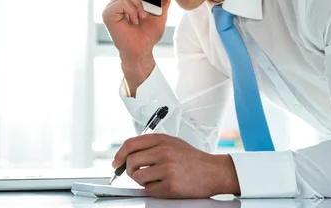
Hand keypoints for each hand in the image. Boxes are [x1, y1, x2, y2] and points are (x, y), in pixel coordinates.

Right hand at [102, 0, 171, 87]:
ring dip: (138, 3)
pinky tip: (134, 20)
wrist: (142, 50)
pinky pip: (122, 2)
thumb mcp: (160, 14)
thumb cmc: (148, 34)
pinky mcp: (108, 14)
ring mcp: (111, 7)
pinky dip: (132, 10)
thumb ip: (163, 1)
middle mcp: (116, 0)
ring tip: (140, 16)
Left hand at [112, 134, 240, 198]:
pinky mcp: (170, 186)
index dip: (119, 154)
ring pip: (138, 177)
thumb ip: (151, 145)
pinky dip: (152, 189)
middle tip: (136, 173)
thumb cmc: (192, 159)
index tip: (117, 162)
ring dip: (141, 180)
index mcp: (162, 140)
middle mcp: (164, 152)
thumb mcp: (172, 143)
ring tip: (154, 178)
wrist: (213, 171)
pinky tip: (163, 184)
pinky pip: (149, 190)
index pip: (131, 144)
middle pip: (131, 161)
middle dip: (129, 170)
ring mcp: (167, 169)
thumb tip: (127, 154)